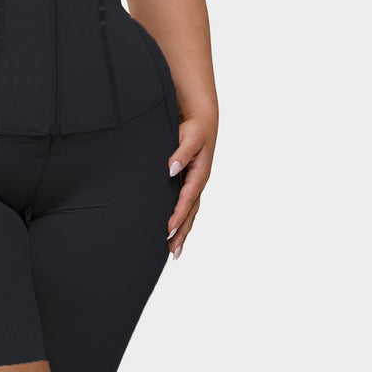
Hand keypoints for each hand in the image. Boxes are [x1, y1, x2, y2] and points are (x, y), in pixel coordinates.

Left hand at [166, 110, 216, 258]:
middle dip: (182, 232)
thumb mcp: (189, 138)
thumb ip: (180, 154)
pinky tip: (176, 230)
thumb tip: (172, 169)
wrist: (203, 119)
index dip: (178, 216)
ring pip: (190, 212)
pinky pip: (187, 205)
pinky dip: (183, 219)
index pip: (187, 200)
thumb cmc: (196, 128)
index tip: (168, 230)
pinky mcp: (190, 181)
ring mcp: (195, 183)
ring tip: (174, 250)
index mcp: (199, 174)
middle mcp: (198, 182)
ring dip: (183, 231)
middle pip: (190, 213)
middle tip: (172, 251)